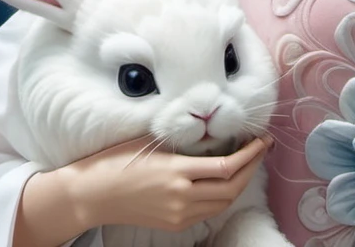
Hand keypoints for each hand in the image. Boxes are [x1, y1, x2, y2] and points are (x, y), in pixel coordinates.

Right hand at [66, 135, 270, 232]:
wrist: (93, 195)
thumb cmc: (118, 160)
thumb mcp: (154, 143)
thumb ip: (184, 142)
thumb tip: (212, 131)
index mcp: (178, 172)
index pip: (227, 166)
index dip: (250, 154)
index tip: (261, 139)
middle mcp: (182, 197)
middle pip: (231, 187)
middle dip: (252, 167)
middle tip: (262, 147)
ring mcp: (178, 214)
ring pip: (223, 202)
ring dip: (240, 181)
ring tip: (248, 160)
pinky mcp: (173, 224)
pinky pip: (208, 210)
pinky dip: (223, 194)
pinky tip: (226, 178)